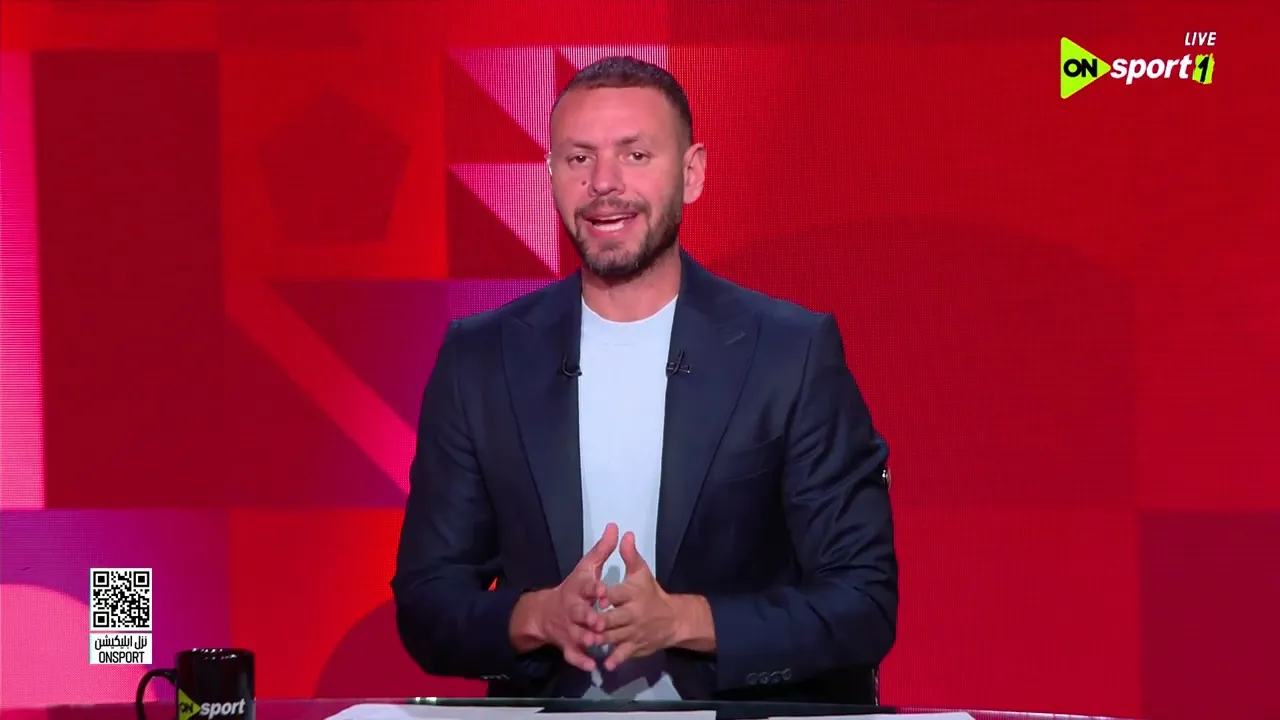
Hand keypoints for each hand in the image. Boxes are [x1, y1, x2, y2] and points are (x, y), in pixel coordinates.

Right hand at [511, 523, 616, 671]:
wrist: (545, 613)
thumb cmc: (573, 588)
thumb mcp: (586, 567)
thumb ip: (603, 550)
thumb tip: (616, 527)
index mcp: (577, 588)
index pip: (585, 586)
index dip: (593, 588)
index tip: (603, 589)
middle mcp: (571, 609)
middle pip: (578, 613)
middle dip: (587, 617)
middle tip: (598, 621)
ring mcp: (568, 628)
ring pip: (576, 635)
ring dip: (585, 640)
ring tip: (596, 644)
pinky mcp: (567, 644)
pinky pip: (573, 654)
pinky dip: (581, 660)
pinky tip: (593, 666)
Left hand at [599, 532, 679, 670]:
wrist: (674, 619)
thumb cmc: (652, 593)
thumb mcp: (642, 572)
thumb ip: (630, 555)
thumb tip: (624, 533)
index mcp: (633, 594)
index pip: (616, 593)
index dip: (604, 594)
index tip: (593, 594)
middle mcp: (633, 614)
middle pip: (612, 618)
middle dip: (599, 621)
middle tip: (585, 622)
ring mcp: (633, 632)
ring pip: (614, 637)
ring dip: (600, 640)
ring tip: (586, 641)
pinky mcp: (635, 647)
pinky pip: (623, 654)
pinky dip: (615, 659)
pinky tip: (605, 664)